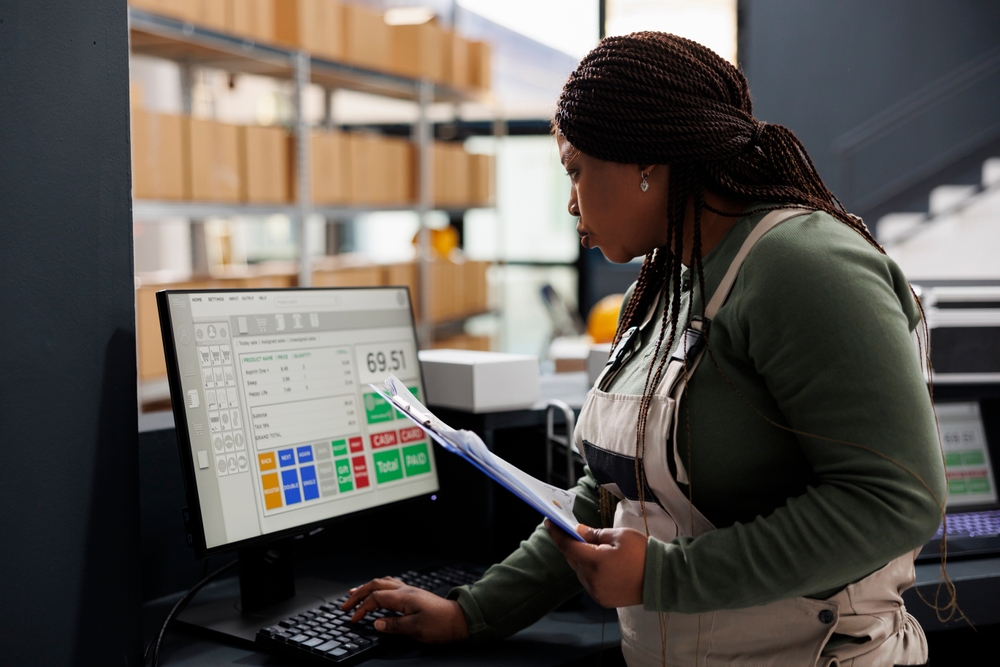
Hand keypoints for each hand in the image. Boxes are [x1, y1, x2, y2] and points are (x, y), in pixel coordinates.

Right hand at [340, 577, 468, 643]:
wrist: (459, 619)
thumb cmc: (441, 624)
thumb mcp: (416, 629)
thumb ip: (394, 625)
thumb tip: (376, 623)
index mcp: (404, 597)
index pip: (376, 598)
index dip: (362, 608)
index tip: (353, 619)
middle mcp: (406, 590)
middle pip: (376, 586)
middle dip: (359, 593)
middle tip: (346, 603)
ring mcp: (410, 591)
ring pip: (383, 583)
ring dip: (368, 587)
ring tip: (356, 592)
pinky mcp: (414, 595)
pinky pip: (391, 585)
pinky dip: (379, 588)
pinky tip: (378, 592)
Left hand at [545, 520, 646, 607]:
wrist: (662, 579)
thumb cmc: (642, 553)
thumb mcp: (620, 536)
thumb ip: (595, 534)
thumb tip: (577, 532)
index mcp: (596, 561)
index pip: (569, 547)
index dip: (557, 534)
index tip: (549, 522)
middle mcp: (592, 579)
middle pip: (573, 560)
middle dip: (571, 546)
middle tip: (572, 533)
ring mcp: (597, 592)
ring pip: (580, 572)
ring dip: (581, 560)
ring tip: (593, 549)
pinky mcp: (603, 600)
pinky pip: (589, 583)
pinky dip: (590, 572)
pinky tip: (600, 565)